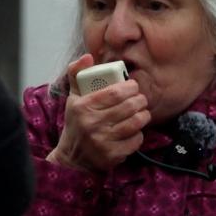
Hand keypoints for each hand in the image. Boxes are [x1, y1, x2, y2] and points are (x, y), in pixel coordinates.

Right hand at [47, 54, 149, 172]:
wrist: (72, 158)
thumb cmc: (76, 123)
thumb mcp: (72, 98)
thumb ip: (77, 74)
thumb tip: (88, 56)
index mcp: (83, 107)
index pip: (115, 92)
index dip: (130, 87)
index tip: (133, 86)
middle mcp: (92, 124)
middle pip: (129, 106)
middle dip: (140, 100)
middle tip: (140, 99)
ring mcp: (103, 141)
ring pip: (136, 122)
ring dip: (143, 115)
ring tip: (141, 112)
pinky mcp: (112, 155)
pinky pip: (136, 140)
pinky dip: (139, 134)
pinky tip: (134, 130)